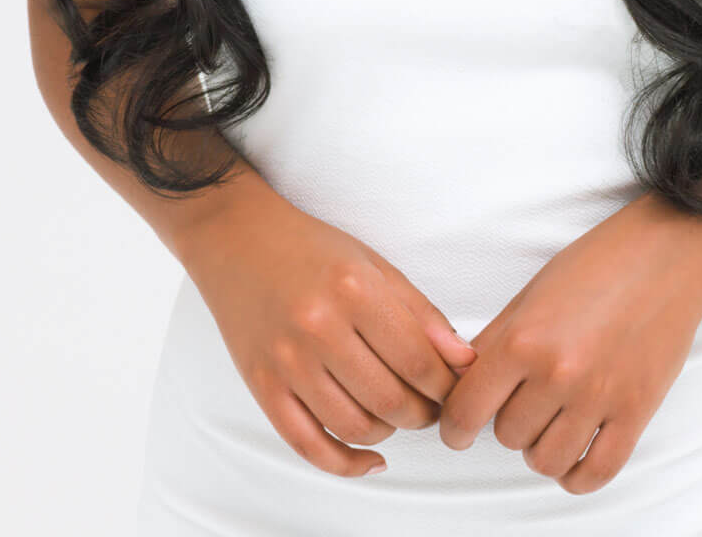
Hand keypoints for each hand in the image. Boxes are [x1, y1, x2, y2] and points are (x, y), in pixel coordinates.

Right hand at [180, 176, 478, 479]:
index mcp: (354, 290)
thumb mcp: (374, 265)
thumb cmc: (312, 248)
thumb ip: (420, 313)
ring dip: (390, 433)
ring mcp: (287, 361)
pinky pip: (308, 445)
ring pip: (355, 427)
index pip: (419, 361)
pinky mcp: (262, 386)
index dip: (448, 386)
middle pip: (391, 401)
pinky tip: (371, 458)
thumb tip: (463, 360)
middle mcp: (319, 327)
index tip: (456, 389)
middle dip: (424, 414)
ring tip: (398, 416)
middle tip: (432, 406)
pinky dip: (345, 463)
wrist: (238, 239)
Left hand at [437, 192, 701, 493]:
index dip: (455, 428)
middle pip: (507, 436)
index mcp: (523, 339)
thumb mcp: (531, 293)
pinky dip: (577, 475)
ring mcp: (598, 396)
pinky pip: (595, 473)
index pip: (467, 410)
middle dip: (510, 421)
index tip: (458, 432)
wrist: (666, 254)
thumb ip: (494, 341)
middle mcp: (557, 372)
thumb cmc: (596, 264)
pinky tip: (575, 454)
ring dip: (541, 447)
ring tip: (551, 422)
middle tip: (527, 397)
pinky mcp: (636, 412)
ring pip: (545, 461)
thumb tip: (462, 381)